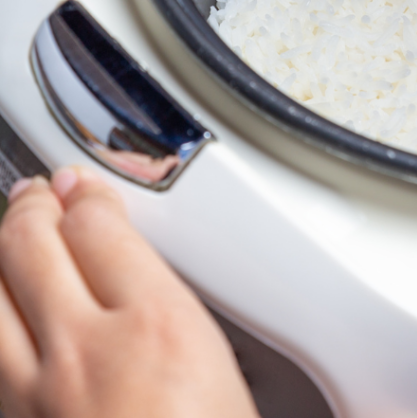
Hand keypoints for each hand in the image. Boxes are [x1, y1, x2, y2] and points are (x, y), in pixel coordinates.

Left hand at [0, 167, 257, 417]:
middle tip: (40, 192)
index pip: (96, 225)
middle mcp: (85, 352)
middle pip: (29, 246)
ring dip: (2, 254)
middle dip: (32, 206)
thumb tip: (175, 298)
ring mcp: (37, 393)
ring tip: (14, 233)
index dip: (86, 193)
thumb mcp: (232, 378)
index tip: (87, 185)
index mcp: (156, 325)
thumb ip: (187, 320)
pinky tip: (7, 307)